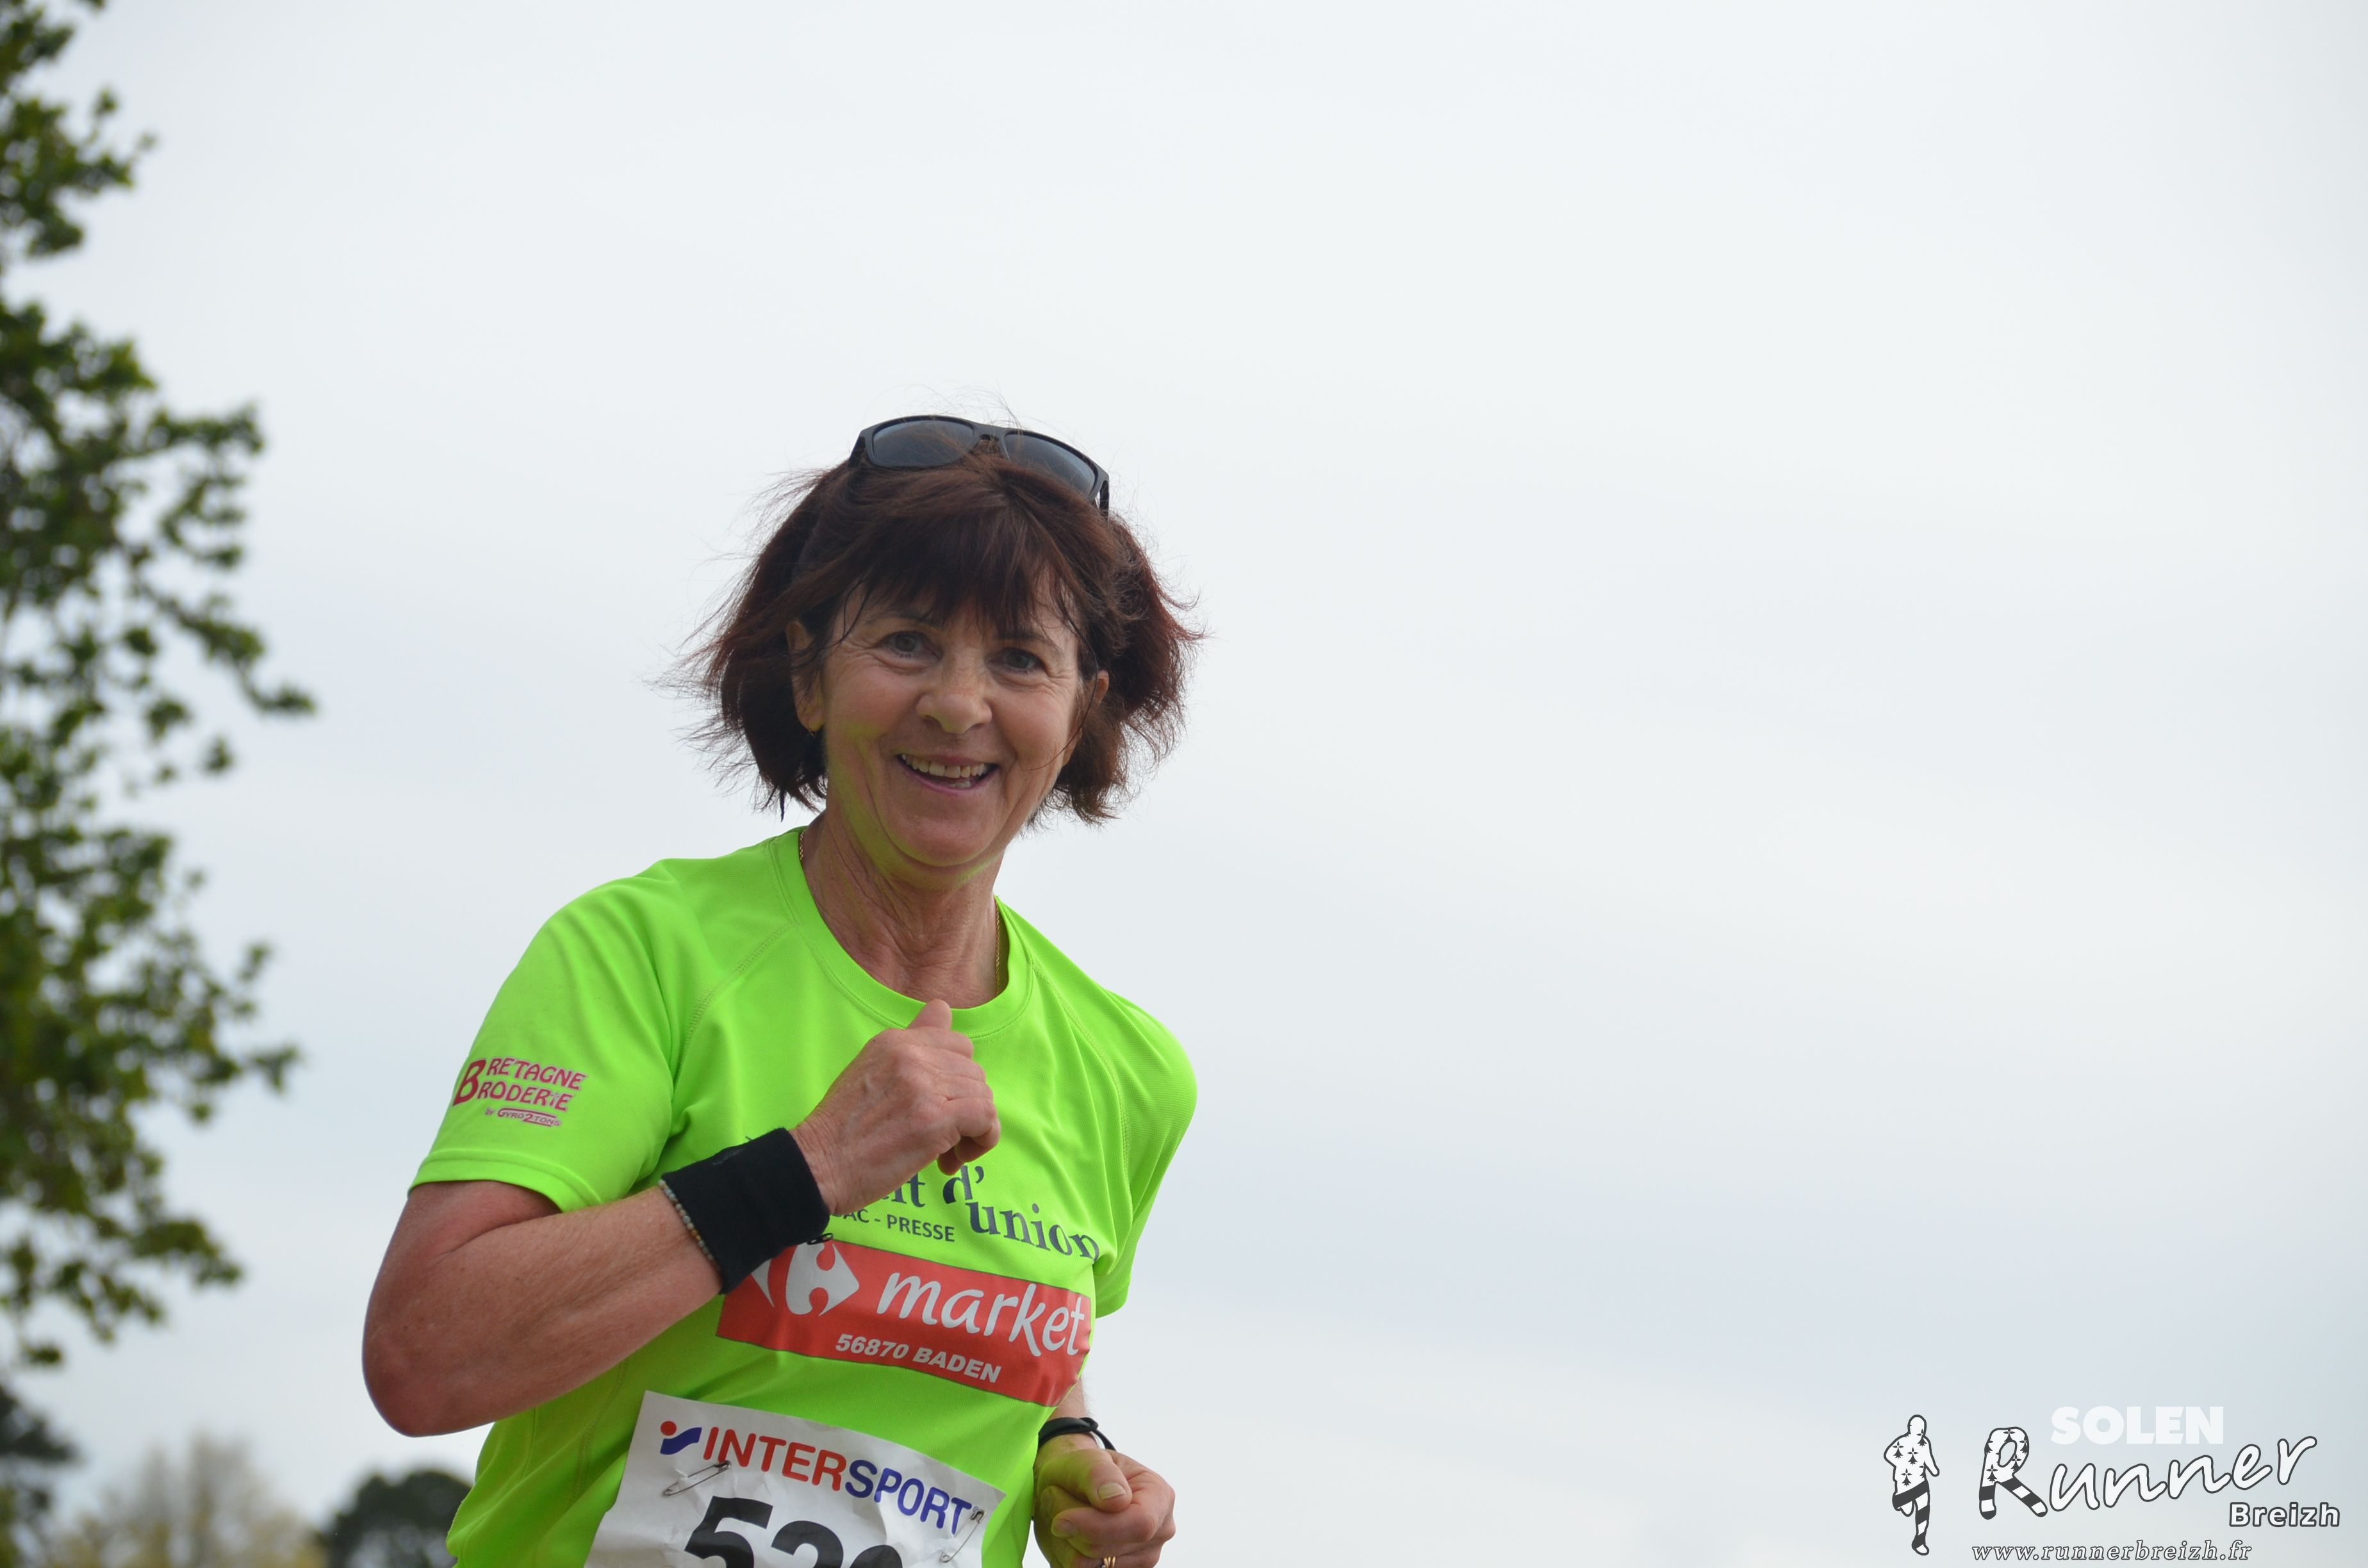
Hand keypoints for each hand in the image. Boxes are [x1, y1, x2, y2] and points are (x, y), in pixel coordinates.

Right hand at [791, 1000, 998, 1211]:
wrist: (818, 1165)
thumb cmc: (842, 1129)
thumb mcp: (869, 1068)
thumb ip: (911, 1041)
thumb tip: (943, 1009)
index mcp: (894, 1041)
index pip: (958, 1043)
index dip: (958, 1078)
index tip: (941, 1104)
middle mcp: (911, 1055)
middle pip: (974, 1072)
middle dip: (966, 1106)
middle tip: (943, 1138)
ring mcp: (923, 1085)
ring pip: (983, 1095)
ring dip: (973, 1130)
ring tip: (944, 1155)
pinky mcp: (934, 1118)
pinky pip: (986, 1117)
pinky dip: (982, 1140)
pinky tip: (954, 1160)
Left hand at [1033, 1438, 1175, 1567]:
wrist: (1069, 1486)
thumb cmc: (1081, 1469)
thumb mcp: (1085, 1458)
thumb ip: (1099, 1474)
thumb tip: (1117, 1501)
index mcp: (1160, 1496)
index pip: (1139, 1524)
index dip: (1097, 1526)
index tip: (1061, 1520)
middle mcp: (1158, 1533)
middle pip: (1105, 1548)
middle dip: (1071, 1525)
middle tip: (1054, 1495)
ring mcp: (1140, 1559)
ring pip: (1088, 1565)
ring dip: (1064, 1540)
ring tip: (1063, 1513)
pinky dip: (1064, 1553)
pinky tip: (1069, 1533)